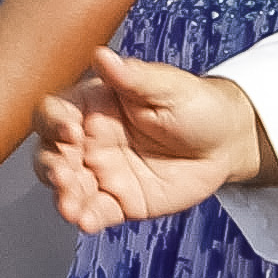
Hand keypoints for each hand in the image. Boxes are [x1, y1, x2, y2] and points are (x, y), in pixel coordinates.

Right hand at [34, 48, 266, 233]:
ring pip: (68, 185)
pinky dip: (87, 217)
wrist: (226, 143)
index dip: (54, 121)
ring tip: (69, 205)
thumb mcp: (167, 86)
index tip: (69, 131)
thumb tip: (102, 56)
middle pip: (51, 152)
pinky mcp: (120, 200)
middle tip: (62, 176)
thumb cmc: (194, 105)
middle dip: (50, 165)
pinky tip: (86, 221)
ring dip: (62, 195)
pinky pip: (97, 210)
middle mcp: (90, 139)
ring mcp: (102, 172)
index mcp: (92, 105)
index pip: (56, 111)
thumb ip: (133, 76)